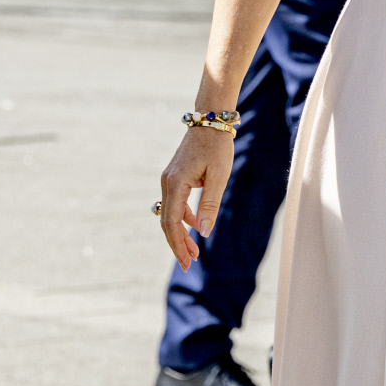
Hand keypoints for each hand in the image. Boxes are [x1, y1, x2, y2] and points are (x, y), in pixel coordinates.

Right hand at [158, 128, 234, 271]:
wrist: (210, 121)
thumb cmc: (217, 147)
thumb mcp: (218, 176)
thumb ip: (210, 204)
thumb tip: (203, 232)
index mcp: (176, 183)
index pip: (172, 222)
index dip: (178, 245)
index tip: (187, 262)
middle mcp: (167, 183)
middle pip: (167, 222)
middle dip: (177, 244)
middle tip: (189, 264)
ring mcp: (169, 180)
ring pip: (170, 214)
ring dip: (181, 233)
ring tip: (195, 251)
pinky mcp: (174, 178)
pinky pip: (175, 204)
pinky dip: (183, 218)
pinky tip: (195, 226)